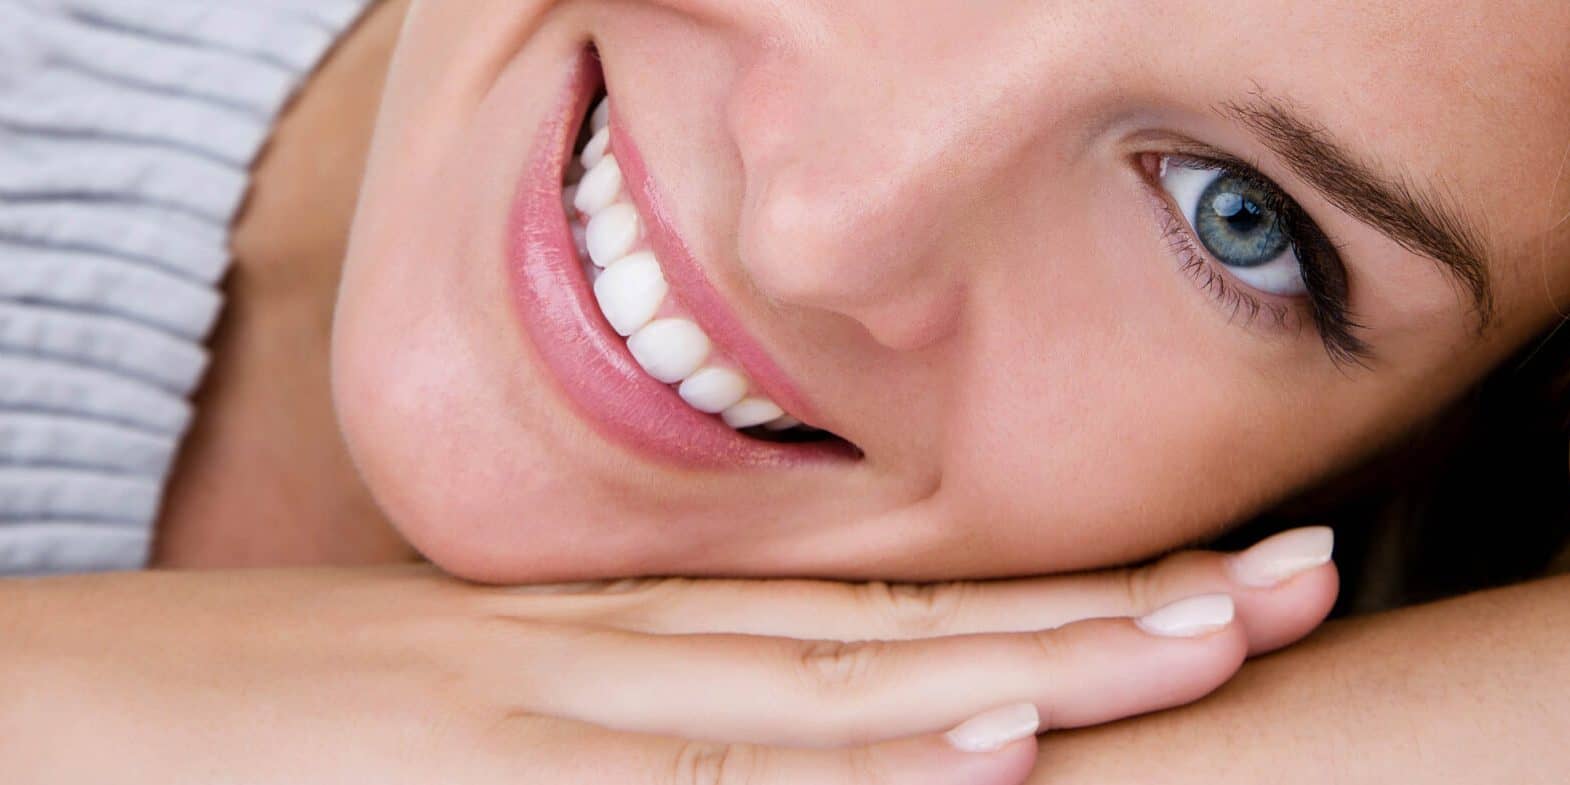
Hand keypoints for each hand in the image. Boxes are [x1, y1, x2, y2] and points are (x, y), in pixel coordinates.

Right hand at [0, 527, 1334, 783]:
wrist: (38, 717)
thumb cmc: (246, 741)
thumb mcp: (456, 737)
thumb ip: (611, 745)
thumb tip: (752, 768)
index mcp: (612, 657)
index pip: (861, 630)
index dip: (1038, 614)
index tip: (1190, 604)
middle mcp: (610, 664)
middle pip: (897, 637)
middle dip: (1104, 619)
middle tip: (1286, 586)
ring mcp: (547, 711)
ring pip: (834, 688)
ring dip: (1034, 666)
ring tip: (1213, 641)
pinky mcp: (473, 765)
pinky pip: (692, 775)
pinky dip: (842, 768)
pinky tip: (979, 750)